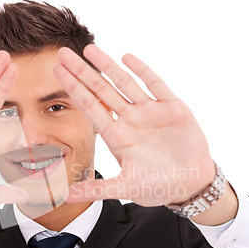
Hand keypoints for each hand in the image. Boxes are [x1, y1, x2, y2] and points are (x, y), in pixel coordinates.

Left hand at [54, 45, 214, 206]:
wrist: (192, 183)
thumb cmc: (158, 186)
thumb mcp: (124, 188)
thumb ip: (96, 190)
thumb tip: (63, 198)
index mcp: (117, 136)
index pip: (90, 107)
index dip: (74, 89)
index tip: (56, 71)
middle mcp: (129, 120)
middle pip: (102, 90)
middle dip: (82, 72)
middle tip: (62, 52)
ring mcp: (150, 112)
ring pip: (125, 83)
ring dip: (108, 66)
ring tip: (89, 49)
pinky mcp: (172, 108)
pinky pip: (156, 85)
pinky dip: (143, 72)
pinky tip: (127, 58)